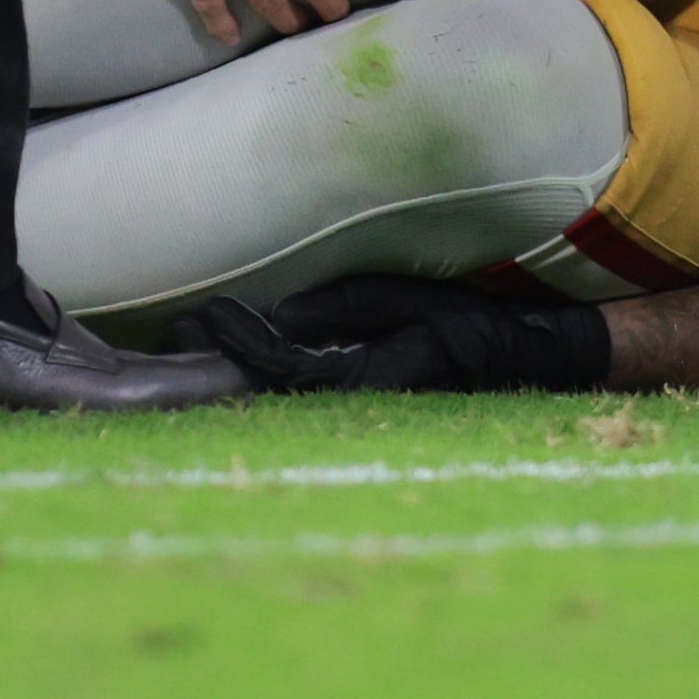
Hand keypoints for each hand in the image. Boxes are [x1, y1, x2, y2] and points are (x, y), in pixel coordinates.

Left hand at [178, 275, 609, 392]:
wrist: (524, 354)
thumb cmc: (473, 322)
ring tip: (193, 332)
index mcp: (366, 377)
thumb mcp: (414, 300)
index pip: (284, 366)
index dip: (240, 343)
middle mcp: (355, 397)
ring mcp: (357, 398)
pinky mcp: (361, 389)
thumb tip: (281, 315)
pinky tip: (245, 341)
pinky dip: (269, 361)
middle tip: (174, 329)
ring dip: (239, 362)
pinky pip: (304, 381)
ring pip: (283, 387)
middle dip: (222, 358)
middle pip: (271, 386)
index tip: (203, 317)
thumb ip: (349, 305)